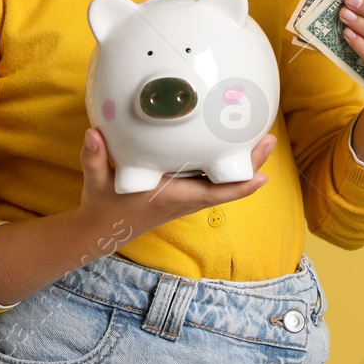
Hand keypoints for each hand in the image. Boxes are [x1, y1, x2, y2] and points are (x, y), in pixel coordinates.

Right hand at [75, 127, 275, 245]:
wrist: (102, 231)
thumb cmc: (103, 206)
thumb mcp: (96, 181)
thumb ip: (93, 157)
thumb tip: (93, 133)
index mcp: (171, 197)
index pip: (212, 195)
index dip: (239, 187)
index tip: (263, 176)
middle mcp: (185, 199)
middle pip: (227, 184)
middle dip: (251, 165)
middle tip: (270, 139)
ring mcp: (187, 197)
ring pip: (224, 181)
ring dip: (244, 164)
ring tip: (263, 138)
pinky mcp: (184, 192)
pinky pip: (213, 179)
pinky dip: (227, 165)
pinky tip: (234, 145)